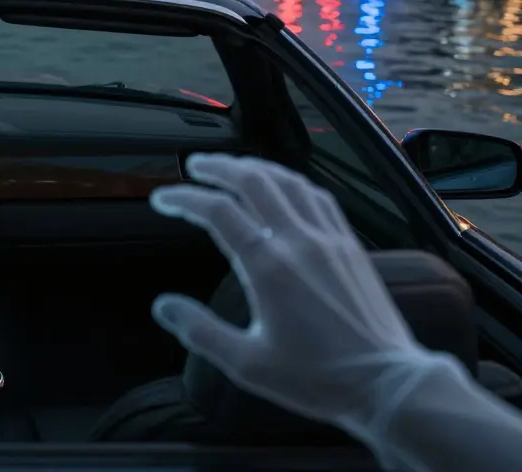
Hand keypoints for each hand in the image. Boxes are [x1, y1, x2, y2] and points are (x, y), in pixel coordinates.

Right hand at [149, 154, 439, 436]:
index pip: (217, 212)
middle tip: (195, 165)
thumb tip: (162, 306)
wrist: (386, 383)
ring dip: (256, 168)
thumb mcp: (247, 364)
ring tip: (234, 167)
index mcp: (268, 267)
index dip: (184, 198)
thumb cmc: (316, 378)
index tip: (162, 198)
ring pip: (289, 182)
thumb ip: (200, 331)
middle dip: (219, 167)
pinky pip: (318, 197)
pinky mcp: (351, 245)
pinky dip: (292, 183)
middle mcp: (299, 242)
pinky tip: (284, 187)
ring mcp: (329, 239)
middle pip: (254, 181)